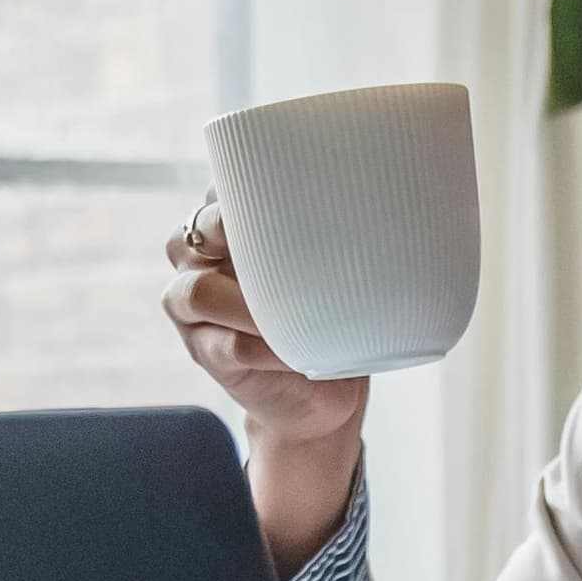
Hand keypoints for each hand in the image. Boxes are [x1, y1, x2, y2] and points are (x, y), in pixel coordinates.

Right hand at [165, 204, 368, 573]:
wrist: (324, 394)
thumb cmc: (331, 314)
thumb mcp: (334, 266)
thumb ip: (334, 234)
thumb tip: (388, 202)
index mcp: (227, 227)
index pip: (217, 190)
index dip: (239, 186)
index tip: (286, 191)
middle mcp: (198, 262)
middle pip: (192, 233)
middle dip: (231, 233)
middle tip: (283, 244)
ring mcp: (193, 312)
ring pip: (199, 291)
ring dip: (248, 302)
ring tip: (290, 312)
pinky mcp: (208, 354)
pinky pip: (230, 345)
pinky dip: (266, 347)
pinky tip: (298, 352)